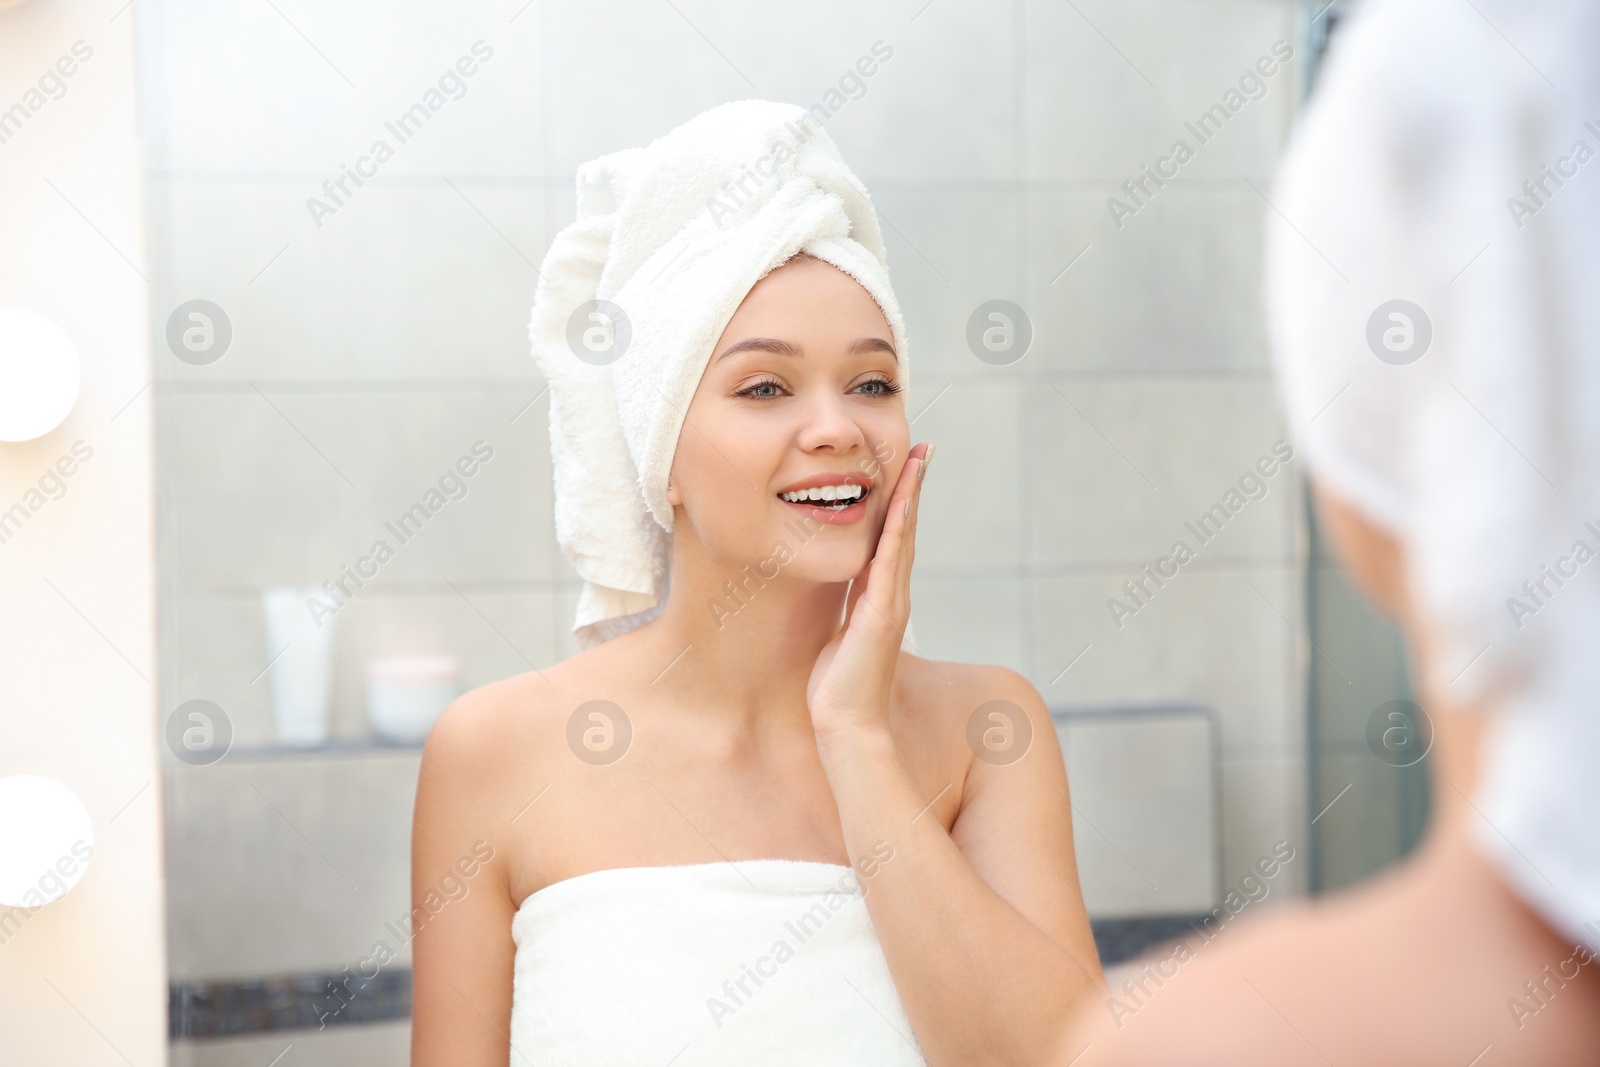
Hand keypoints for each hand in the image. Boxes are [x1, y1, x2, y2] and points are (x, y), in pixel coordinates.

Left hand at [806, 441, 932, 744]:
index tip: (906, 466)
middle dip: (913, 486)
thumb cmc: (838, 686)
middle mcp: (893, 594)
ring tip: (918, 460)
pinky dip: (896, 530)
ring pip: (903, 538)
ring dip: (911, 496)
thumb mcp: (841, 634)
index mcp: (881, 596)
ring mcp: (890, 603)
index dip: (900, 501)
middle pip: (906, 528)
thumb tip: (842, 592)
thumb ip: (847, 609)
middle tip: (923, 447)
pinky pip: (889, 563)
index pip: (893, 538)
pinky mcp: (880, 615)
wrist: (847, 724)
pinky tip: (899, 503)